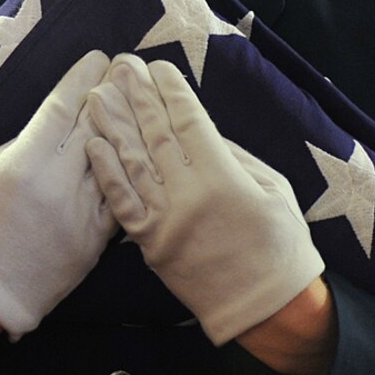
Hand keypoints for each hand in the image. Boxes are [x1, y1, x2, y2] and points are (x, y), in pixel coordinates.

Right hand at [0, 50, 116, 337]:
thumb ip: (14, 147)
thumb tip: (47, 126)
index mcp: (23, 164)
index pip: (61, 109)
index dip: (81, 78)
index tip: (97, 58)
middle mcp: (57, 185)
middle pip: (95, 126)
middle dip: (111, 93)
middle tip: (126, 69)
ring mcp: (81, 215)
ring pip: (116, 159)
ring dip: (128, 127)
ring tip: (140, 101)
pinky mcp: (96, 241)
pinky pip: (120, 197)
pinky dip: (129, 172)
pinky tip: (140, 151)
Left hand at [83, 54, 323, 344]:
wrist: (267, 309)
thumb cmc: (281, 245)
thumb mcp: (274, 189)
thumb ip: (237, 157)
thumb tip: (203, 130)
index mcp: (224, 178)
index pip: (190, 122)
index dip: (172, 92)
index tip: (158, 66)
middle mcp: (188, 194)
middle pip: (156, 135)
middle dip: (138, 97)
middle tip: (122, 66)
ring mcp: (165, 220)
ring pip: (132, 163)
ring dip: (113, 126)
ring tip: (97, 94)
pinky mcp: (150, 244)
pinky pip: (122, 204)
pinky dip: (107, 173)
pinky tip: (93, 145)